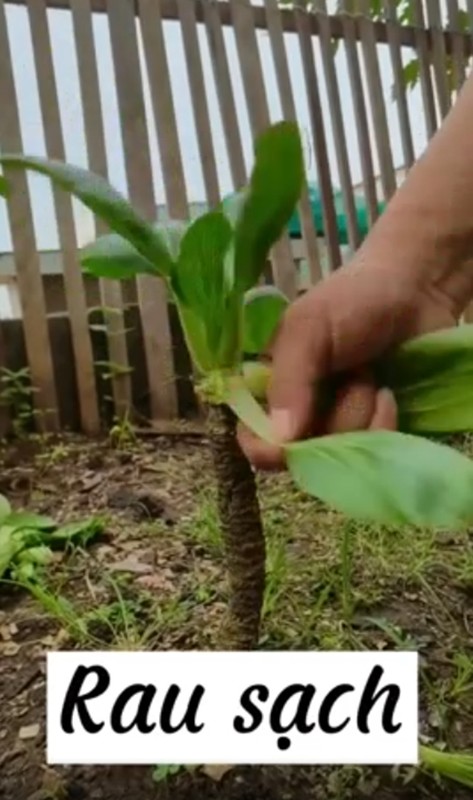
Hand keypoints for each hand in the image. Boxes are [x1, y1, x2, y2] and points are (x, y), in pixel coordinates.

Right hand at [238, 257, 469, 469]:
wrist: (418, 290)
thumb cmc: (353, 300)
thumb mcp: (309, 329)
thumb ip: (289, 381)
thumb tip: (280, 440)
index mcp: (271, 388)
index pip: (254, 439)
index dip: (270, 447)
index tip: (295, 436)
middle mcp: (301, 414)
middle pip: (304, 455)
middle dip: (333, 418)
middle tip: (351, 377)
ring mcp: (339, 426)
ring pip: (342, 456)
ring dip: (362, 415)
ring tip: (372, 375)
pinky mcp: (374, 431)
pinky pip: (374, 454)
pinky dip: (384, 424)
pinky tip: (389, 393)